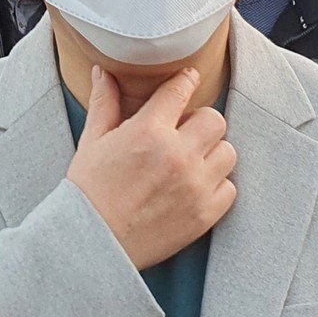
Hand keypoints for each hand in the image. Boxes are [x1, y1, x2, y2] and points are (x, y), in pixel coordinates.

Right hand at [68, 66, 236, 270]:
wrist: (90, 244)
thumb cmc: (88, 192)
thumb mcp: (92, 141)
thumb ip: (105, 103)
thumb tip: (104, 72)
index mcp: (148, 131)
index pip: (181, 89)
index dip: (186, 81)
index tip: (188, 81)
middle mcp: (178, 154)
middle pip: (214, 119)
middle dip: (199, 123)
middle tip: (183, 134)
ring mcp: (195, 185)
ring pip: (227, 152)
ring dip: (211, 153)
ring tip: (190, 163)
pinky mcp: (205, 213)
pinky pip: (229, 188)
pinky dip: (216, 186)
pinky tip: (193, 188)